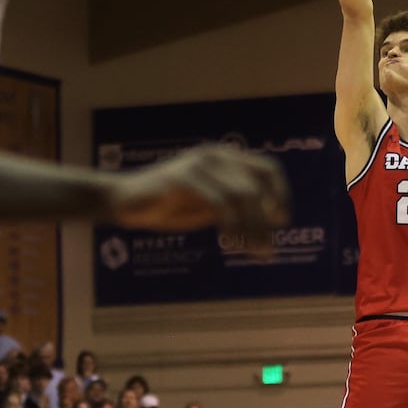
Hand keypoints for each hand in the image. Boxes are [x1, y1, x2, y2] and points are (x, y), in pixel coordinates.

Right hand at [108, 143, 290, 251]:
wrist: (124, 201)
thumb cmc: (167, 205)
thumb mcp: (208, 205)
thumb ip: (235, 208)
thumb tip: (272, 222)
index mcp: (225, 158)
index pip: (267, 169)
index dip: (280, 194)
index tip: (282, 222)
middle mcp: (216, 156)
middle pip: (256, 188)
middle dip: (265, 223)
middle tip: (267, 252)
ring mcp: (199, 164)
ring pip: (242, 195)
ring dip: (252, 228)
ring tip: (254, 252)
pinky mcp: (183, 178)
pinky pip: (219, 203)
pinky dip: (231, 225)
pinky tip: (230, 243)